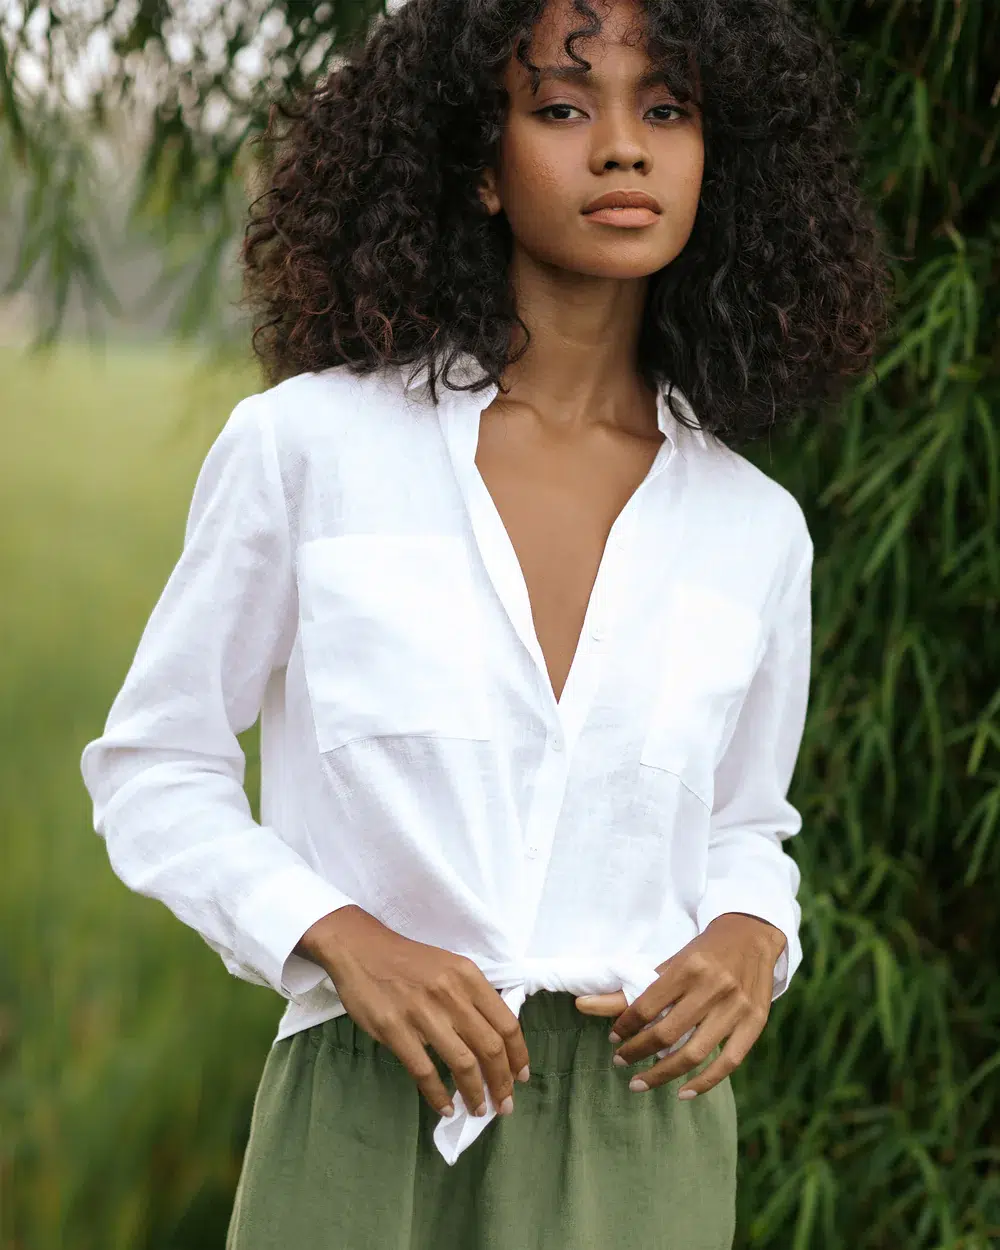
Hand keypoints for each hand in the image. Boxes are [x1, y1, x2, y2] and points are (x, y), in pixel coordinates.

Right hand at [295, 906, 530, 1119]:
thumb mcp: (450, 967)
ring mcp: (423, 1013)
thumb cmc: (409, 961)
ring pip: (462, 1063)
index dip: (518, 1055)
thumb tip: (496, 1038)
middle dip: (502, 1082)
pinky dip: (438, 1095)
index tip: (521, 1077)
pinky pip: (424, 1071)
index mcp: (468, 976)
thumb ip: (473, 997)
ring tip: (478, 1109)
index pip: (506, 1023)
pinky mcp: (395, 1030)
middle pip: (490, 1048)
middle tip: (504, 1104)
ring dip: (475, 1093)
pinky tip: (445, 1107)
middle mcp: (451, 994)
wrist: (361, 949)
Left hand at [574, 912, 785, 1097]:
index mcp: (688, 967)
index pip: (647, 1006)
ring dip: (663, 1075)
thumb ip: (634, 988)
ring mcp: (737, 1007)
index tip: (614, 1038)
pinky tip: (683, 1092)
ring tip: (640, 1082)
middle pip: (667, 1034)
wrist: (751, 935)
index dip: (625, 1027)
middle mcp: (714, 987)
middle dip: (637, 1053)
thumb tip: (583, 1005)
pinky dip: (705, 1083)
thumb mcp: (670, 962)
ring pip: (694, 1053)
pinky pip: (728, 1063)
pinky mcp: (755, 1023)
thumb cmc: (704, 951)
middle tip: (620, 1063)